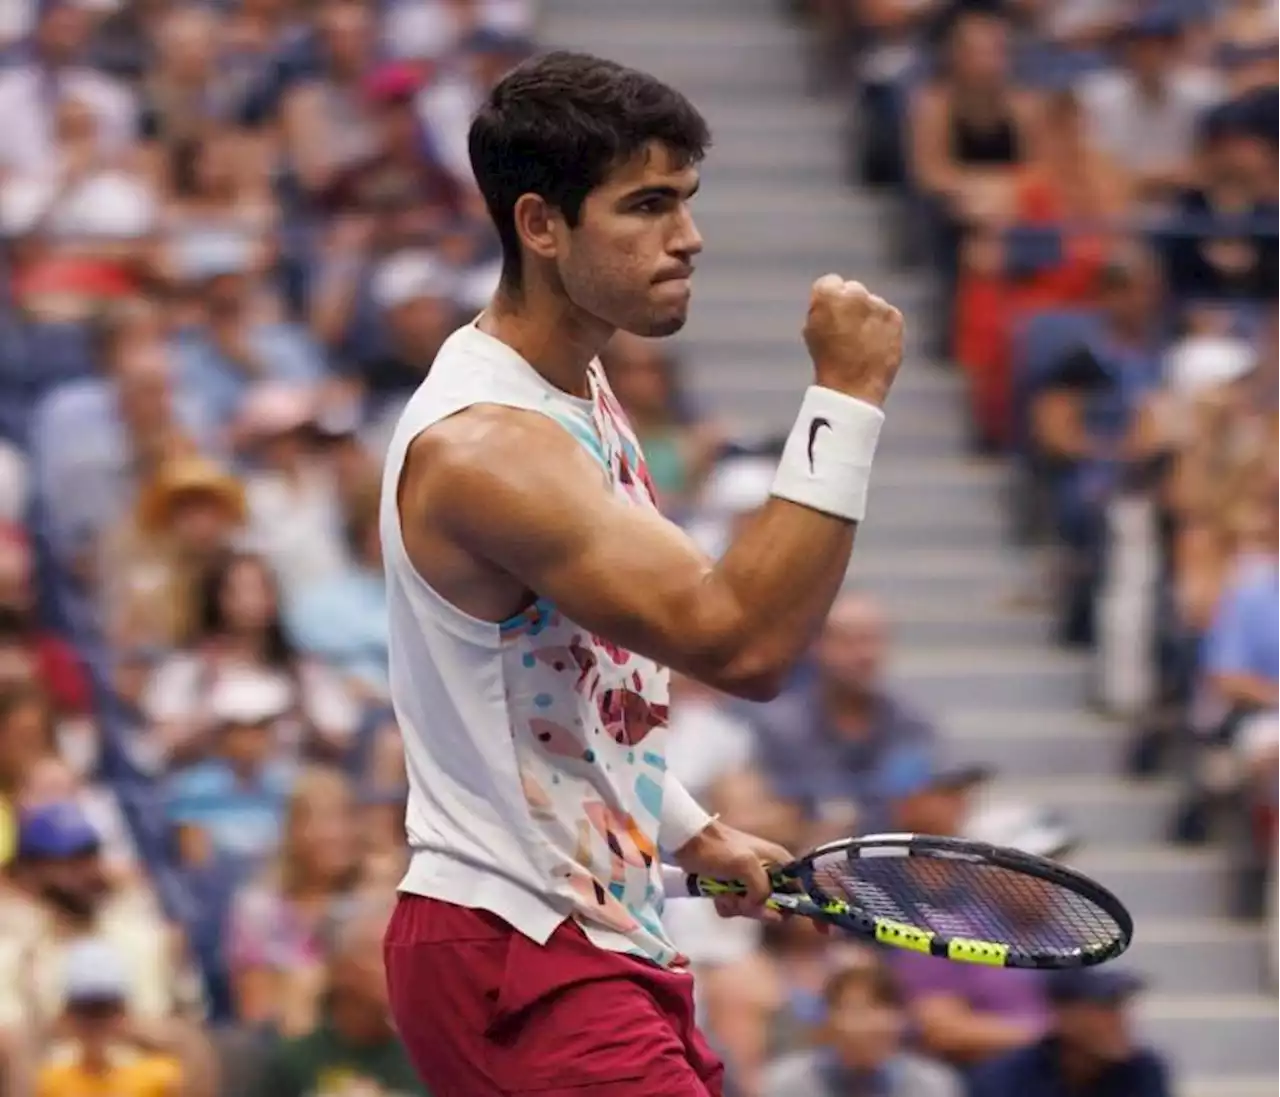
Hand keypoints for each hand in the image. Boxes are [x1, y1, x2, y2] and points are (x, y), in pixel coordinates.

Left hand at [673, 819, 792, 922]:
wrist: (687, 842)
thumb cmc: (718, 849)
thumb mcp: (746, 865)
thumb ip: (761, 888)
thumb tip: (760, 906)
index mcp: (779, 861)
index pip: (799, 890)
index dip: (793, 905)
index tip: (776, 914)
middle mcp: (769, 872)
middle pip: (775, 905)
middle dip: (755, 908)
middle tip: (739, 900)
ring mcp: (750, 881)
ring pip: (754, 909)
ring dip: (737, 907)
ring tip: (723, 894)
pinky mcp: (733, 888)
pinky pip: (737, 907)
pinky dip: (726, 905)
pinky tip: (716, 897)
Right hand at [803, 275, 903, 408]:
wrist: (852, 386)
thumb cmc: (827, 360)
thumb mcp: (812, 329)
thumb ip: (822, 307)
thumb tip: (833, 300)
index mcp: (829, 293)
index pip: (829, 283)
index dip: (827, 300)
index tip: (828, 315)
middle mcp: (856, 293)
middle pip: (852, 289)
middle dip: (850, 304)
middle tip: (846, 329)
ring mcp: (878, 304)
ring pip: (872, 303)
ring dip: (867, 315)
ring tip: (860, 341)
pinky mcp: (895, 317)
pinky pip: (887, 315)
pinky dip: (882, 326)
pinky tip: (874, 344)